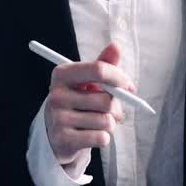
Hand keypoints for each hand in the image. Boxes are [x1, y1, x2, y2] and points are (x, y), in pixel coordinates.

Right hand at [43, 43, 133, 165]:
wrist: (56, 136)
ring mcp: (58, 118)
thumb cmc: (77, 103)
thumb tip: (116, 46)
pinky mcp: (64, 139)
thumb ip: (103, 65)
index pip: (98, 70)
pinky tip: (91, 135)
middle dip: (115, 107)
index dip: (119, 78)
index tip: (129, 87)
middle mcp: (56, 95)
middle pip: (106, 99)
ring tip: (97, 123)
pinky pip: (101, 138)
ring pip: (106, 121)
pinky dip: (103, 138)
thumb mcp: (87, 82)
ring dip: (110, 124)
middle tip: (110, 110)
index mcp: (62, 74)